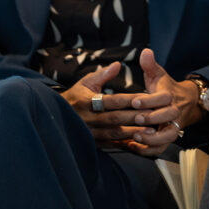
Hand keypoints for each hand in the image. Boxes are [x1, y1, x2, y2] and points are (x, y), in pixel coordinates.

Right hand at [61, 61, 177, 155]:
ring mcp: (89, 132)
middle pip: (115, 118)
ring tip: (151, 131)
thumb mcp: (85, 83)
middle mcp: (87, 118)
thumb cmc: (75, 97)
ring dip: (134, 132)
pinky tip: (139, 142)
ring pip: (114, 133)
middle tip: (155, 116)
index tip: (148, 98)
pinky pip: (110, 144)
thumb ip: (103, 74)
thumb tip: (118, 64)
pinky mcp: (91, 143)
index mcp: (86, 101)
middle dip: (135, 117)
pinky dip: (125, 143)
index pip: (112, 100)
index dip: (130, 100)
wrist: (54, 117)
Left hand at [140, 48, 204, 140]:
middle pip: (168, 117)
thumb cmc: (165, 88)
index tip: (135, 101)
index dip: (150, 100)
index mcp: (170, 96)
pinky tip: (133, 147)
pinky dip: (149, 150)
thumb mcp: (158, 75)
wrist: (185, 103)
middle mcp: (174, 112)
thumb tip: (145, 51)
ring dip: (152, 138)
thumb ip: (150, 65)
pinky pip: (162, 148)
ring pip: (168, 136)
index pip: (164, 98)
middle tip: (137, 118)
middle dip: (152, 118)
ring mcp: (172, 126)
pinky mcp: (168, 138)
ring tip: (135, 136)